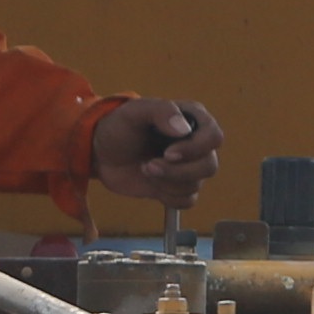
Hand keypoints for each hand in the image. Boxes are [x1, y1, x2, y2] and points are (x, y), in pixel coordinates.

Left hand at [91, 95, 227, 212]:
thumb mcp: (135, 111)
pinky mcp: (177, 187)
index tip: (168, 153)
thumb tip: (184, 130)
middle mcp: (195, 144)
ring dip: (166, 182)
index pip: (214, 137)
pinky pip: (187, 201)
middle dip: (177, 171)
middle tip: (148, 165)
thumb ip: (161, 111)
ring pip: (196, 185)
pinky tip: (151, 183)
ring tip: (145, 169)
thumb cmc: (118, 127)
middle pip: (209, 166)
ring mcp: (187, 167)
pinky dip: (168, 196)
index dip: (195, 149)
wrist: (100, 153)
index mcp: (192, 120)